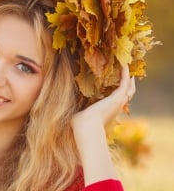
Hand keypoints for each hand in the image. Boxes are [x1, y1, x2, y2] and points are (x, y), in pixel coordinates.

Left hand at [70, 65, 135, 184]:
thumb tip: (59, 110)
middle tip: (128, 71)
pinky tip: (123, 63)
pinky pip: (125, 81)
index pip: (118, 99)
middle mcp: (116, 105)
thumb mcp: (78, 114)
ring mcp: (118, 101)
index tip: (117, 82)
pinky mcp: (117, 96)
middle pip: (129, 92)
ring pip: (130, 87)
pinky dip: (125, 72)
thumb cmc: (79, 123)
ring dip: (129, 76)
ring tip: (126, 64)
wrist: (86, 127)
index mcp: (109, 109)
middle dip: (129, 82)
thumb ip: (74, 110)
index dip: (120, 90)